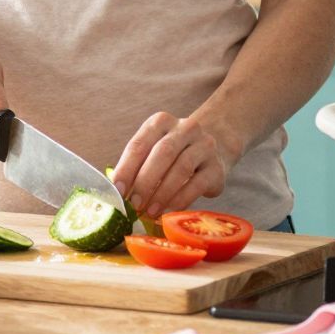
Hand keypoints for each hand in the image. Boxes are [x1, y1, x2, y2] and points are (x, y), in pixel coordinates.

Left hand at [113, 111, 240, 221]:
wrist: (214, 150)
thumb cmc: (173, 155)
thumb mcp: (153, 152)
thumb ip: (136, 168)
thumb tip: (117, 195)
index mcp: (161, 122)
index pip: (140, 144)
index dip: (126, 168)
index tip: (117, 190)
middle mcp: (185, 128)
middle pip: (163, 153)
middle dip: (145, 181)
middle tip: (134, 204)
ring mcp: (205, 145)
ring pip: (182, 168)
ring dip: (162, 193)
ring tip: (150, 211)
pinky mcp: (217, 167)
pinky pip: (198, 184)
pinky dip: (180, 200)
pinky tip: (169, 211)